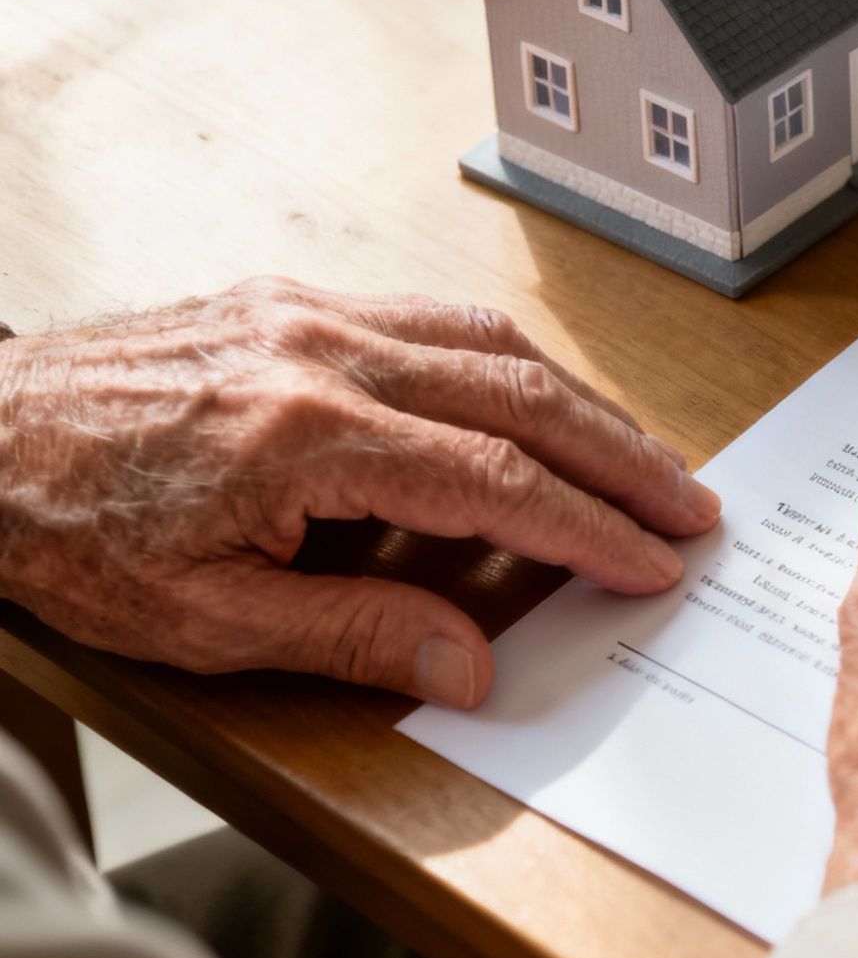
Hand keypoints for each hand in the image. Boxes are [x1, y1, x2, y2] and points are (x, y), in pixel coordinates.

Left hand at [0, 277, 719, 706]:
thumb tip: (470, 660)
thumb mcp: (200, 619)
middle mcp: (322, 352)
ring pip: (491, 342)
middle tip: (690, 503)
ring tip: (641, 456)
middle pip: (521, 395)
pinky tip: (543, 396)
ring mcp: (310, 312)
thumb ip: (350, 634)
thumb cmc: (67, 530)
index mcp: (304, 434)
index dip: (590, 527)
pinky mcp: (295, 297)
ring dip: (583, 401)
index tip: (654, 560)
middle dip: (622, 456)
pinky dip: (513, 360)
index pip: (496, 480)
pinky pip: (436, 316)